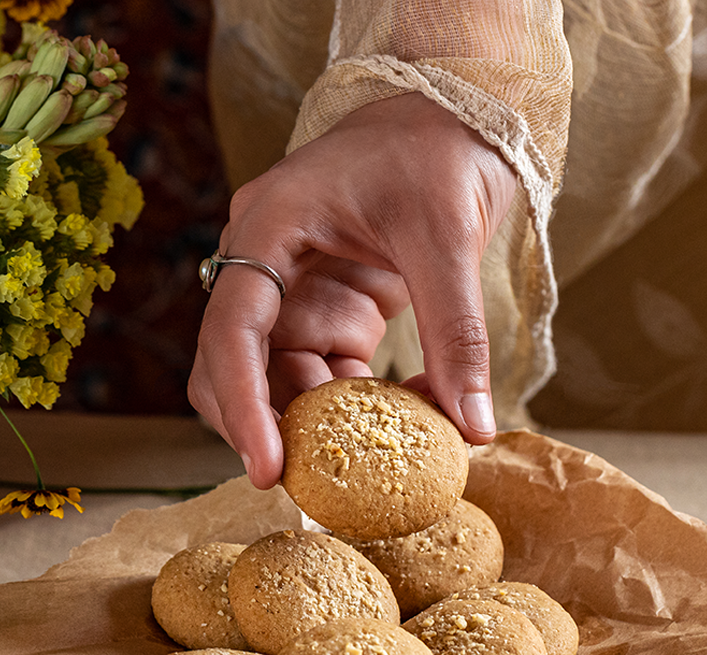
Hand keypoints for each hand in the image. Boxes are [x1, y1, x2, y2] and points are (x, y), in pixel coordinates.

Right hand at [187, 91, 516, 488]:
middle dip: (265, 426)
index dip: (242, 405)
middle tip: (311, 485)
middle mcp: (268, 265)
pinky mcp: (332, 312)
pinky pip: (329, 378)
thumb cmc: (440, 149)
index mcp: (271, 227)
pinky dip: (357, 408)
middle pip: (233, 367)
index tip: (268, 468)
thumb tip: (473, 428)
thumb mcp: (448, 236)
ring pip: (280, 382)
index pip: (233, 329)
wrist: (459, 116)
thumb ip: (457, 333)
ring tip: (375, 455)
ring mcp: (297, 293)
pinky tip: (408, 416)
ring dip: (320, 424)